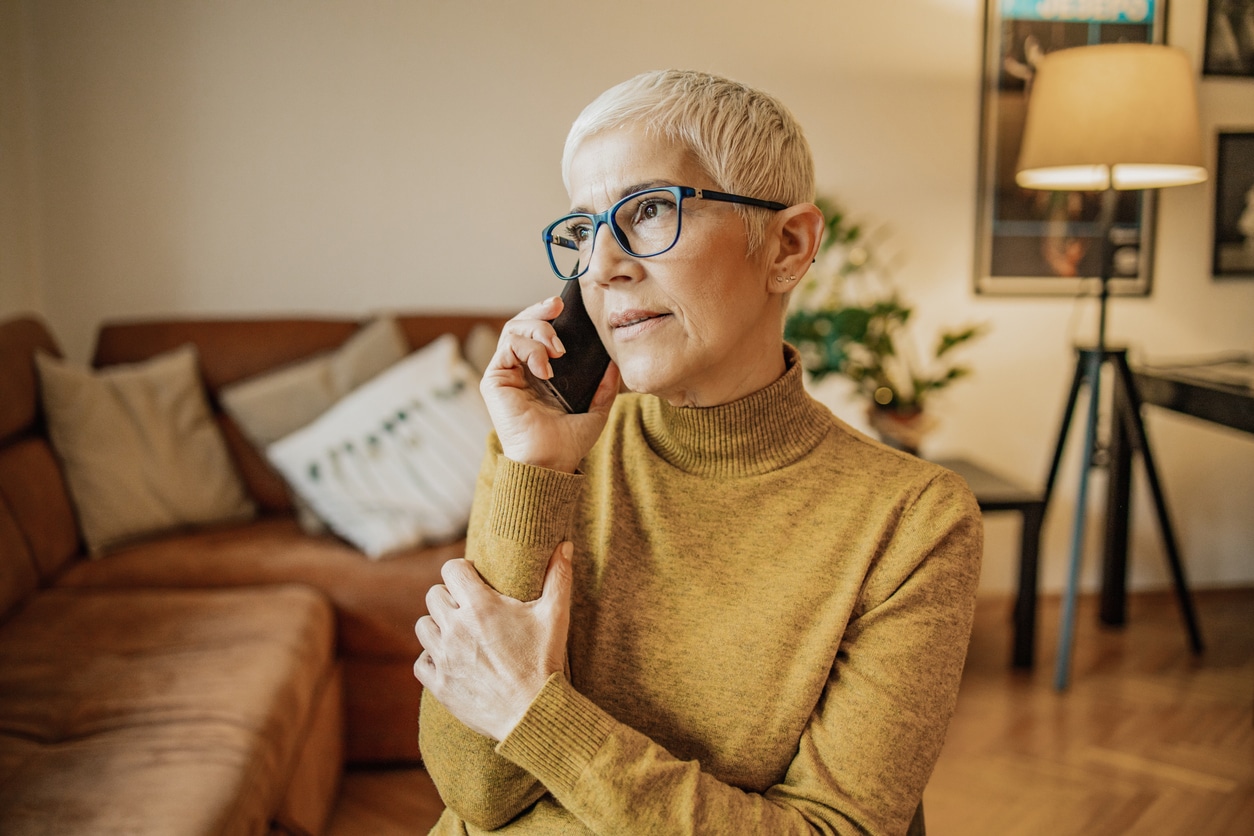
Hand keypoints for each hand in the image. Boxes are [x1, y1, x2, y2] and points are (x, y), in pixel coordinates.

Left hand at [414, 542, 573, 741]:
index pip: (451, 570)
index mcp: (480, 606)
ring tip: (457, 633)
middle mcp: (455, 628)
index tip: (473, 579)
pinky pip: (420, 662)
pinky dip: (431, 659)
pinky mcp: (439, 683)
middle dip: (450, 597)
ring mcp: (444, 656)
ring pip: (423, 626)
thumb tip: (564, 544)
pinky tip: (450, 660)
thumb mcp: (555, 615)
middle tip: (469, 608)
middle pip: (434, 595)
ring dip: (437, 626)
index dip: (462, 571)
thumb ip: (558, 577)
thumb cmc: (544, 661)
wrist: (533, 713)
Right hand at [481, 295, 618, 472]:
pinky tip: (546, 368)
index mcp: (539, 375)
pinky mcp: (494, 380)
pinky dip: (530, 349)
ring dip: (538, 330)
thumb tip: (614, 363)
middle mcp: (519, 372)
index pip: (537, 335)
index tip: (564, 306)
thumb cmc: (568, 443)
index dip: (547, 316)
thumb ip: (605, 387)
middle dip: (540, 311)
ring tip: (558, 349)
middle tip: (557, 307)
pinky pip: (508, 346)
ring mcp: (505, 374)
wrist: (550, 462)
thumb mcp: (595, 410)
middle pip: (521, 325)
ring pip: (513, 330)